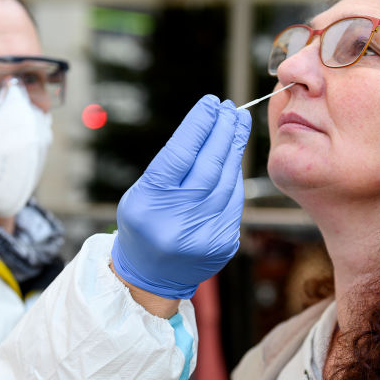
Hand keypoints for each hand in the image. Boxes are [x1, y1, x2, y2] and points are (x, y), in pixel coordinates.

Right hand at [111, 95, 251, 298]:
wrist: (151, 277)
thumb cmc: (143, 224)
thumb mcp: (141, 193)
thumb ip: (171, 165)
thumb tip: (208, 126)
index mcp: (149, 204)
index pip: (181, 154)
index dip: (199, 125)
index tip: (212, 103)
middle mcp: (178, 221)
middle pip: (210, 165)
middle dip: (223, 131)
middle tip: (231, 108)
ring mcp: (204, 235)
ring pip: (227, 181)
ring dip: (234, 149)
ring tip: (238, 124)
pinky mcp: (223, 243)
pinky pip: (234, 200)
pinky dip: (234, 176)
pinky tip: (234, 157)